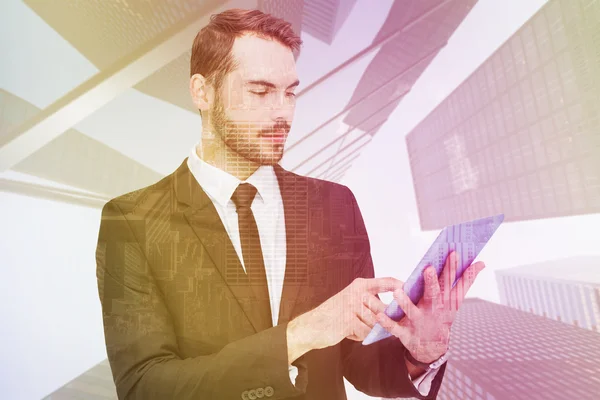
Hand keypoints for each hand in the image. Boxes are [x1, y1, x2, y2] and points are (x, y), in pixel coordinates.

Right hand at [287, 277, 401, 362]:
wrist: (312, 325)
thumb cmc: (334, 314)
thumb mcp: (352, 302)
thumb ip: (371, 303)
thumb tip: (396, 311)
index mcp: (359, 285)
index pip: (386, 282)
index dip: (401, 287)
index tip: (412, 293)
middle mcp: (357, 293)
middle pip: (384, 308)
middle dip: (388, 319)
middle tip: (392, 325)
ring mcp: (352, 306)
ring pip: (376, 322)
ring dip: (372, 330)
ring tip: (359, 328)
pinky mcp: (349, 321)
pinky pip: (367, 332)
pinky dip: (362, 336)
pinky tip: (352, 333)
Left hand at [376, 251, 484, 363]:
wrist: (432, 349)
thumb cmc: (441, 317)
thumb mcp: (454, 301)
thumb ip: (466, 281)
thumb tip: (481, 263)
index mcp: (443, 301)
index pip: (449, 282)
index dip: (452, 268)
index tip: (453, 253)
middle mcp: (432, 310)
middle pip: (433, 296)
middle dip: (432, 283)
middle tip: (429, 269)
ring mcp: (419, 322)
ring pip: (411, 311)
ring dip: (405, 302)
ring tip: (397, 292)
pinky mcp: (406, 334)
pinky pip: (395, 328)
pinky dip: (387, 323)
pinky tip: (379, 315)